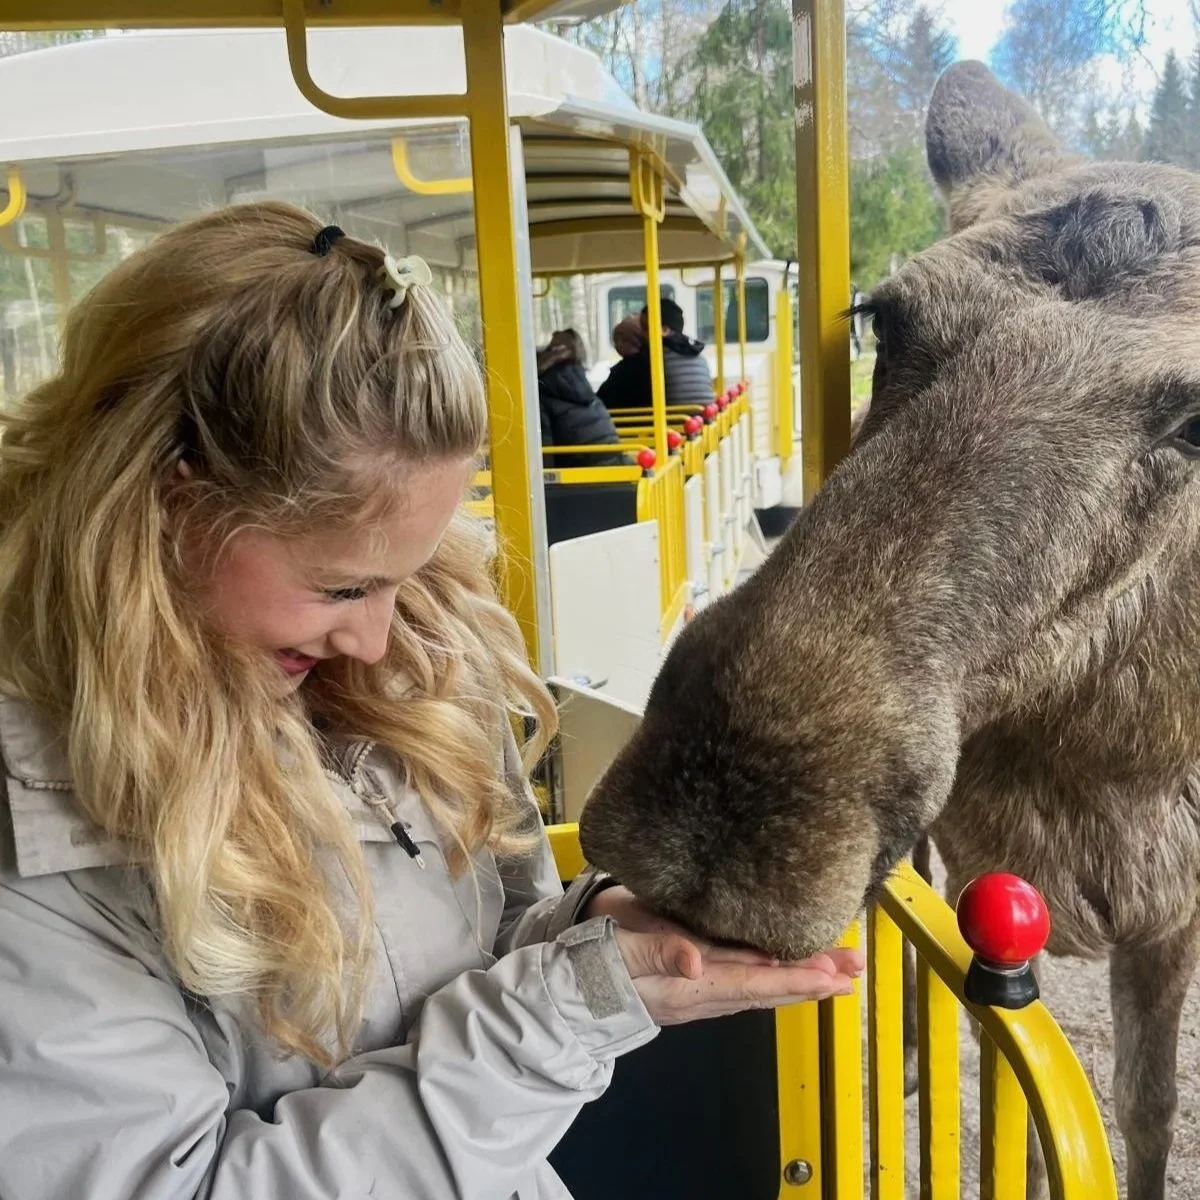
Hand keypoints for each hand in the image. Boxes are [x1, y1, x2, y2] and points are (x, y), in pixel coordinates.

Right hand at [587, 885, 862, 1025]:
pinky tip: (789, 967)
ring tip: (838, 968)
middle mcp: (701, 994)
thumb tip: (694, 960)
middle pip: (767, 990)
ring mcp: (698, 990)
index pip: (752, 985)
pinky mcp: (691, 979)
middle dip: (813, 980)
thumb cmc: (589, 965)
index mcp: (688, 988)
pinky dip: (774, 973)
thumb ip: (657, 954)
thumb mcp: (618, 954)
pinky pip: (744, 980)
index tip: (831, 975)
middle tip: (855, 969)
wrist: (564, 988)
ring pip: (761, 985)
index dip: (793, 980)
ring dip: (801, 977)